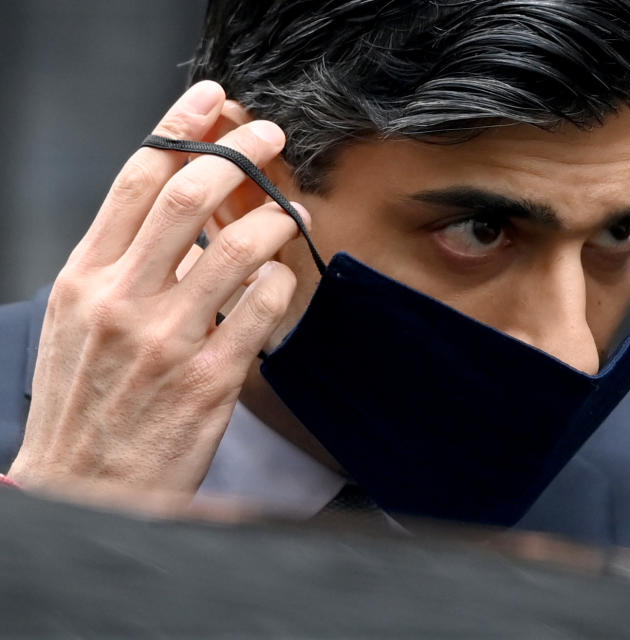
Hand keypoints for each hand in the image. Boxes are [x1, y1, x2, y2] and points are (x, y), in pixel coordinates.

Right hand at [8, 82, 307, 509]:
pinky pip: (265, 307)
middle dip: (240, 153)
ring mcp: (168, 340)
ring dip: (275, 216)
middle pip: (188, 196)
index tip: (213, 99)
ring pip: (238, 247)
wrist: (84, 488)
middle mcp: (122, 300)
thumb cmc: (86, 402)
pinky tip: (281, 281)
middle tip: (271, 137)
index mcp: (85, 278)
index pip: (135, 179)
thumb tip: (180, 216)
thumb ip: (122, 265)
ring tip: (290, 210)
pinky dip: (282, 282)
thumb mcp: (77, 323)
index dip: (180, 127)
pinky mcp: (211, 379)